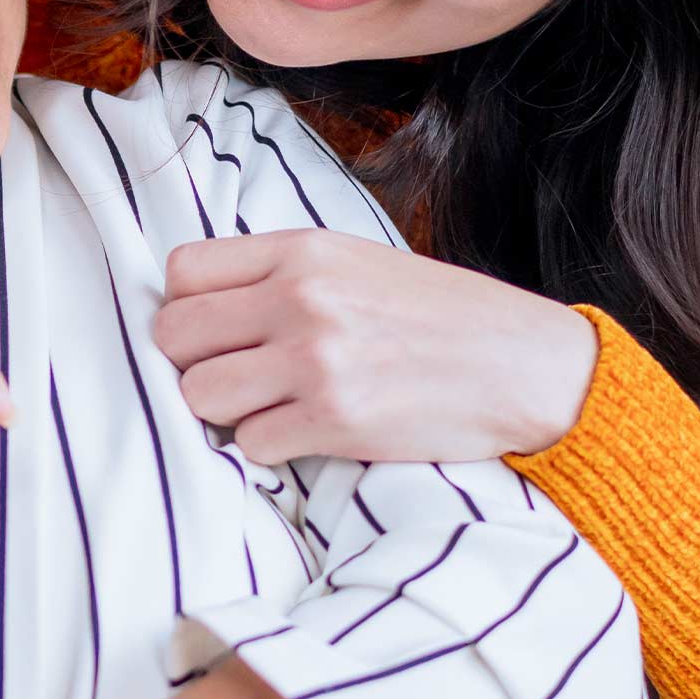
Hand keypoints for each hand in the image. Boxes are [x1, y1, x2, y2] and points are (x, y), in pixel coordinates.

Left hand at [152, 228, 598, 466]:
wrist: (524, 365)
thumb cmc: (440, 315)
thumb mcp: (357, 262)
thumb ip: (281, 275)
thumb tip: (203, 306)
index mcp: (301, 250)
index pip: (180, 271)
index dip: (184, 307)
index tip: (211, 330)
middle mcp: (299, 299)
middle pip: (175, 337)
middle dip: (191, 364)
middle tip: (232, 376)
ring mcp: (314, 361)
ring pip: (200, 396)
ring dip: (225, 412)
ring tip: (269, 407)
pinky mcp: (333, 421)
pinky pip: (249, 445)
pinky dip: (266, 448)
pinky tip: (303, 434)